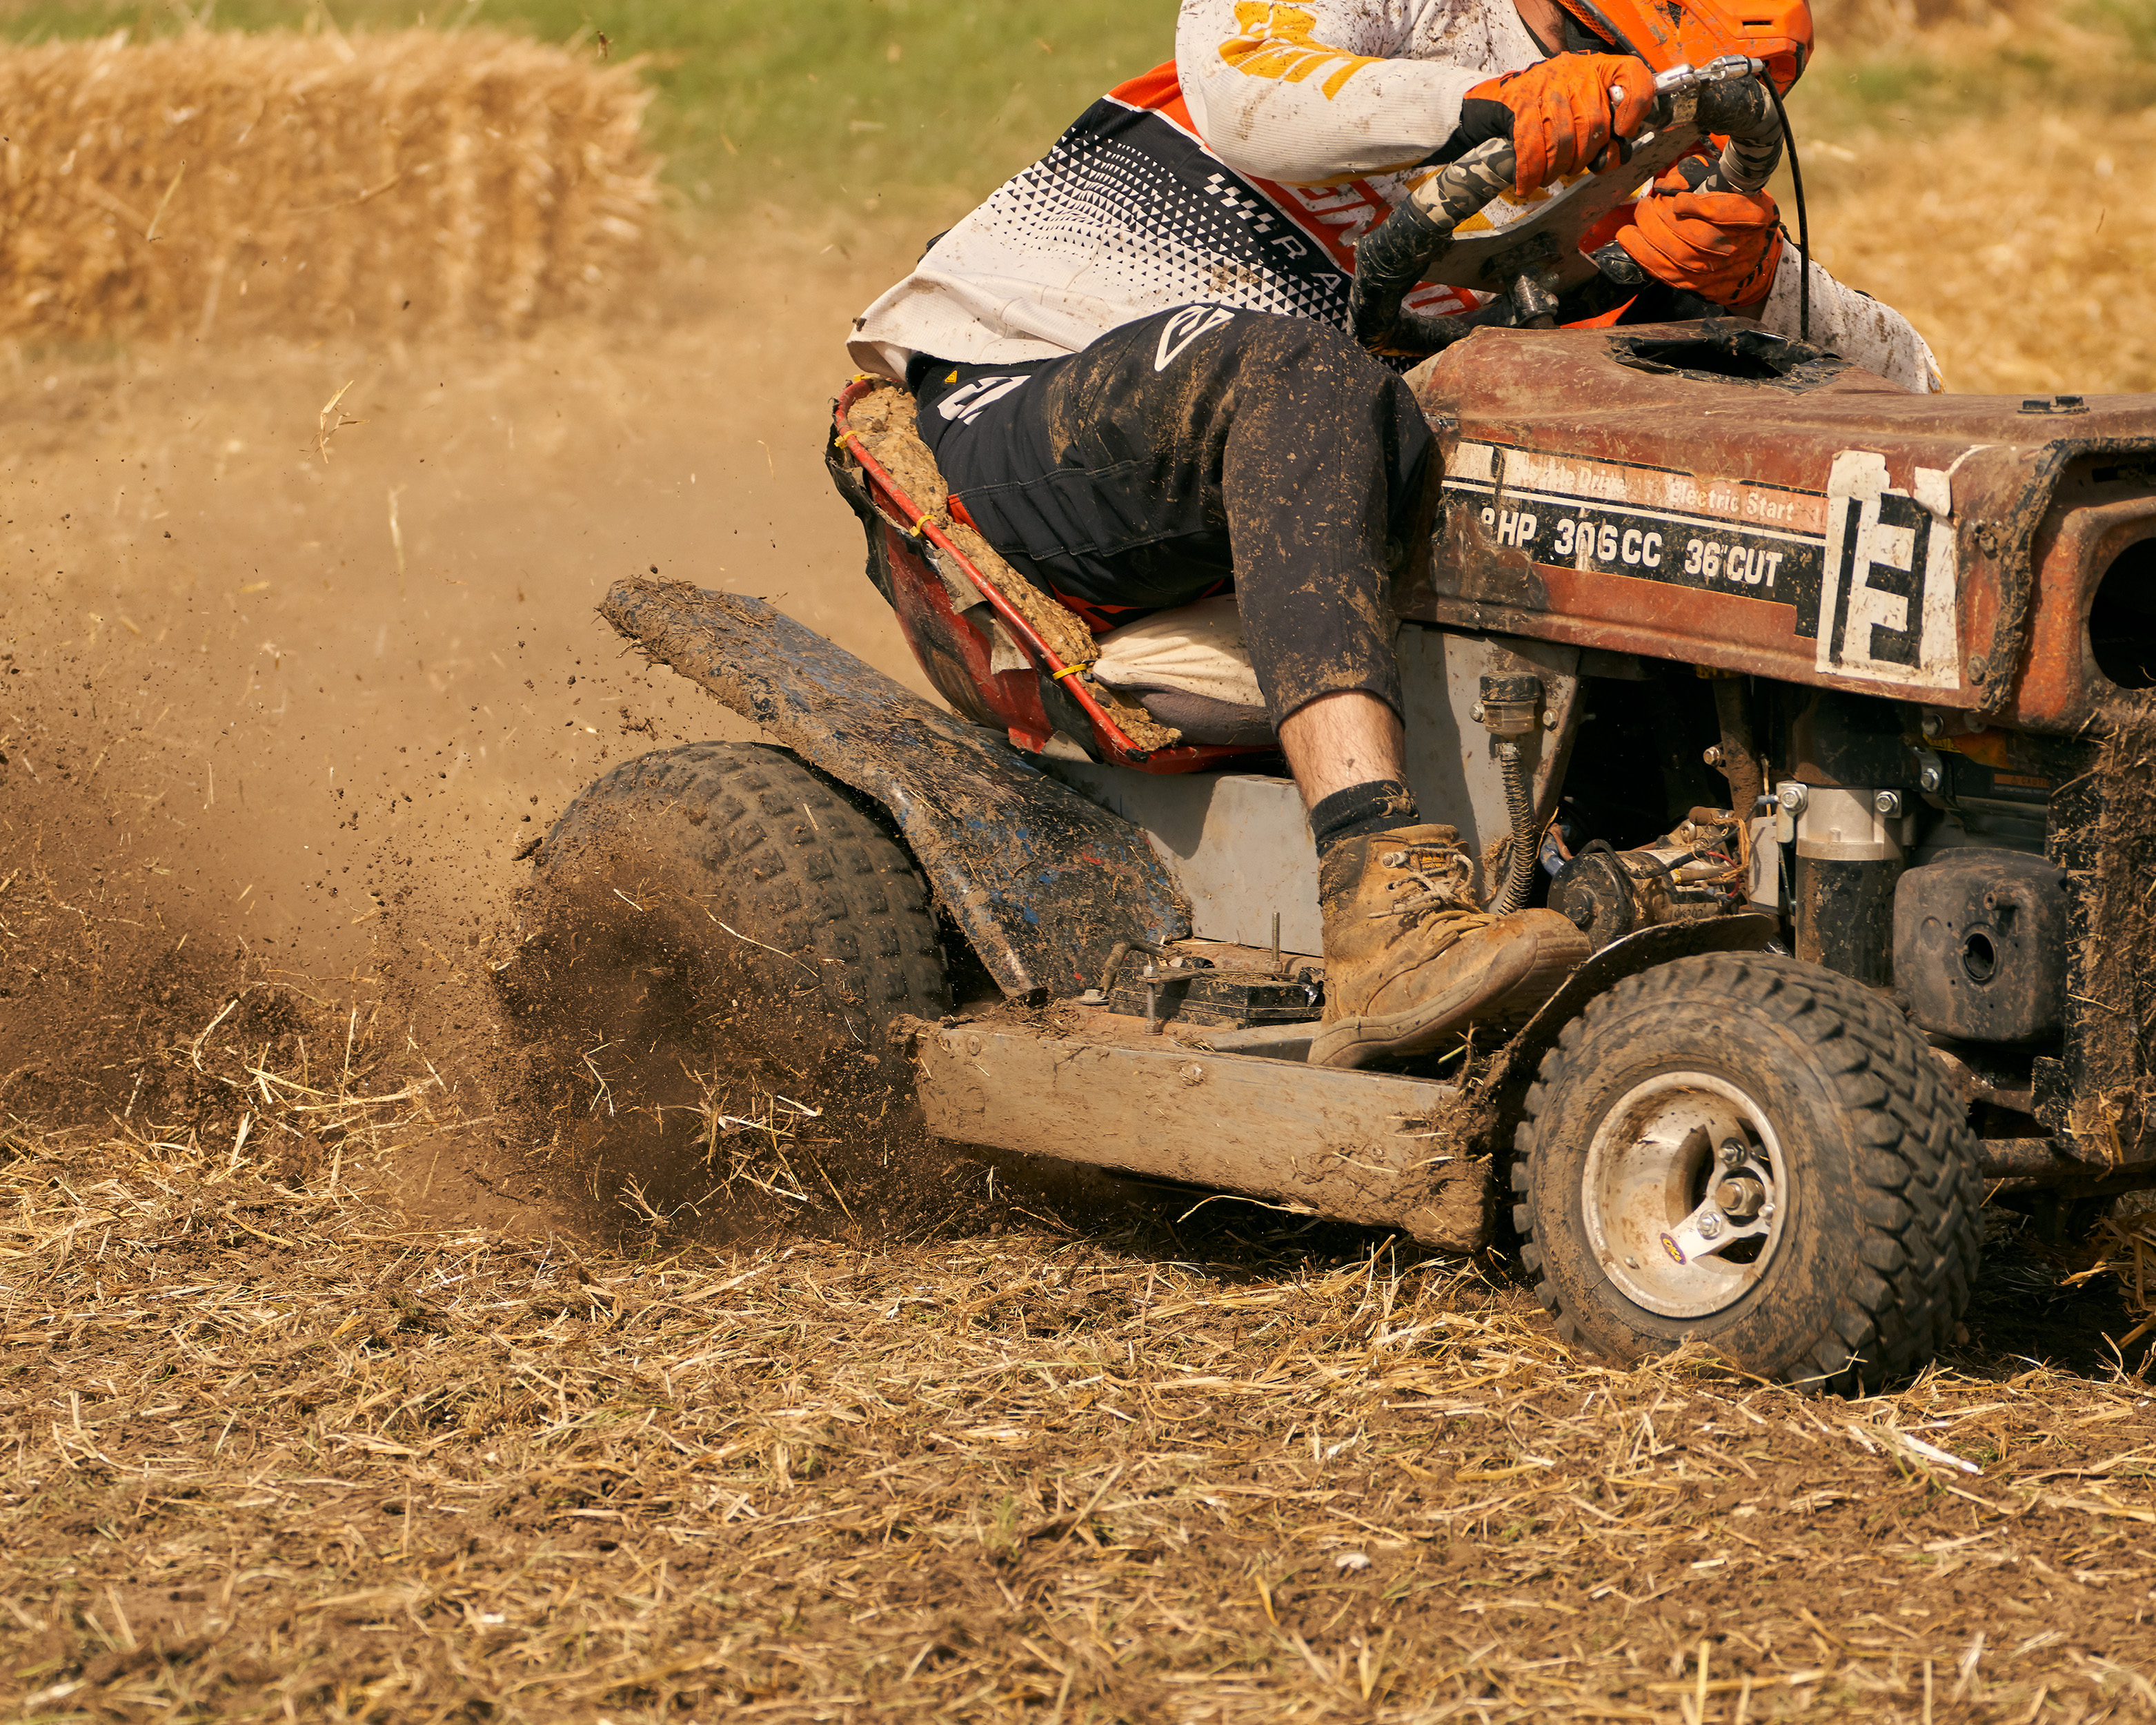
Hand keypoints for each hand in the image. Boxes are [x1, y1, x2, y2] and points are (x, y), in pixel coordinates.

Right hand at [1463, 53, 1653, 195]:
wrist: (1491, 105)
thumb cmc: (1541, 116)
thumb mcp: (1578, 113)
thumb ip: (1602, 131)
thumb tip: (1608, 160)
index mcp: (1597, 69)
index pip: (1633, 75)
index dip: (1636, 106)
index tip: (1623, 132)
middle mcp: (1575, 71)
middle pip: (1595, 122)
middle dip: (1583, 157)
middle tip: (1570, 168)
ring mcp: (1545, 84)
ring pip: (1565, 137)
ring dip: (1556, 167)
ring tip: (1548, 176)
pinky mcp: (1519, 102)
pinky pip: (1532, 145)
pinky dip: (1531, 171)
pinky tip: (1526, 184)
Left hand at [1616, 167, 1783, 306]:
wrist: (1751, 257)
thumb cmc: (1735, 212)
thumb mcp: (1732, 188)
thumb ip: (1704, 177)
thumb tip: (1670, 182)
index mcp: (1752, 216)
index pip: (1724, 213)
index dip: (1697, 206)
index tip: (1678, 199)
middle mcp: (1739, 246)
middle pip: (1697, 237)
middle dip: (1664, 219)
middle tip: (1647, 205)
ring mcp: (1719, 270)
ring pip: (1679, 257)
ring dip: (1650, 235)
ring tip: (1638, 218)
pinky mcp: (1699, 285)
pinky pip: (1667, 273)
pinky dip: (1644, 255)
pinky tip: (1630, 239)